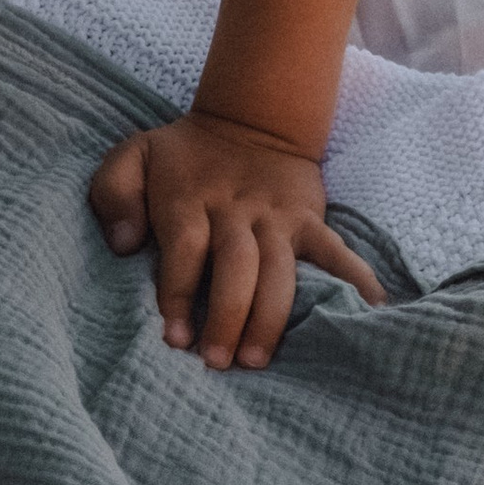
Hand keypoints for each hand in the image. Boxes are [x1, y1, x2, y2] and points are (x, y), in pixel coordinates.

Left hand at [89, 107, 384, 371]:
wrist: (249, 122)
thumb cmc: (181, 156)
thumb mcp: (132, 157)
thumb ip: (115, 193)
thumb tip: (125, 243)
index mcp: (188, 199)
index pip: (186, 250)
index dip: (180, 294)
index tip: (175, 337)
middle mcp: (235, 211)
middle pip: (236, 266)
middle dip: (228, 315)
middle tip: (217, 362)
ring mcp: (276, 217)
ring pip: (279, 269)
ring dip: (271, 316)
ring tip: (258, 359)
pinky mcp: (308, 220)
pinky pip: (335, 252)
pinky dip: (355, 279)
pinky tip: (368, 312)